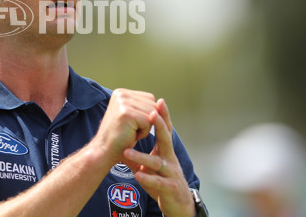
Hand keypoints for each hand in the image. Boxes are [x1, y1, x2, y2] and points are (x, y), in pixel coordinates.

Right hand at [91, 88, 157, 164]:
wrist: (104, 152)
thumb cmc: (120, 138)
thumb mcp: (132, 116)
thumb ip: (144, 106)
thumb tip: (162, 101)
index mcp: (122, 92)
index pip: (150, 99)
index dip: (147, 115)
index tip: (131, 123)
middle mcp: (121, 94)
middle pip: (153, 105)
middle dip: (147, 121)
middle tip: (130, 129)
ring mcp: (123, 102)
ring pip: (152, 114)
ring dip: (146, 128)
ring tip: (130, 132)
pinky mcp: (127, 113)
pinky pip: (149, 122)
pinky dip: (143, 133)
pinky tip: (130, 135)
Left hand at [123, 99, 194, 216]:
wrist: (178, 204)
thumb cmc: (163, 180)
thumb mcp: (154, 164)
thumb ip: (143, 152)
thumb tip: (127, 137)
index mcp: (166, 151)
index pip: (165, 131)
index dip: (163, 117)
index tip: (159, 101)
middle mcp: (170, 159)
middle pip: (166, 140)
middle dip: (160, 126)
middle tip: (151, 114)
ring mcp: (171, 174)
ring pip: (158, 162)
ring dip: (142, 156)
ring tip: (126, 152)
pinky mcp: (169, 189)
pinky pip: (158, 182)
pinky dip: (148, 178)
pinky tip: (137, 175)